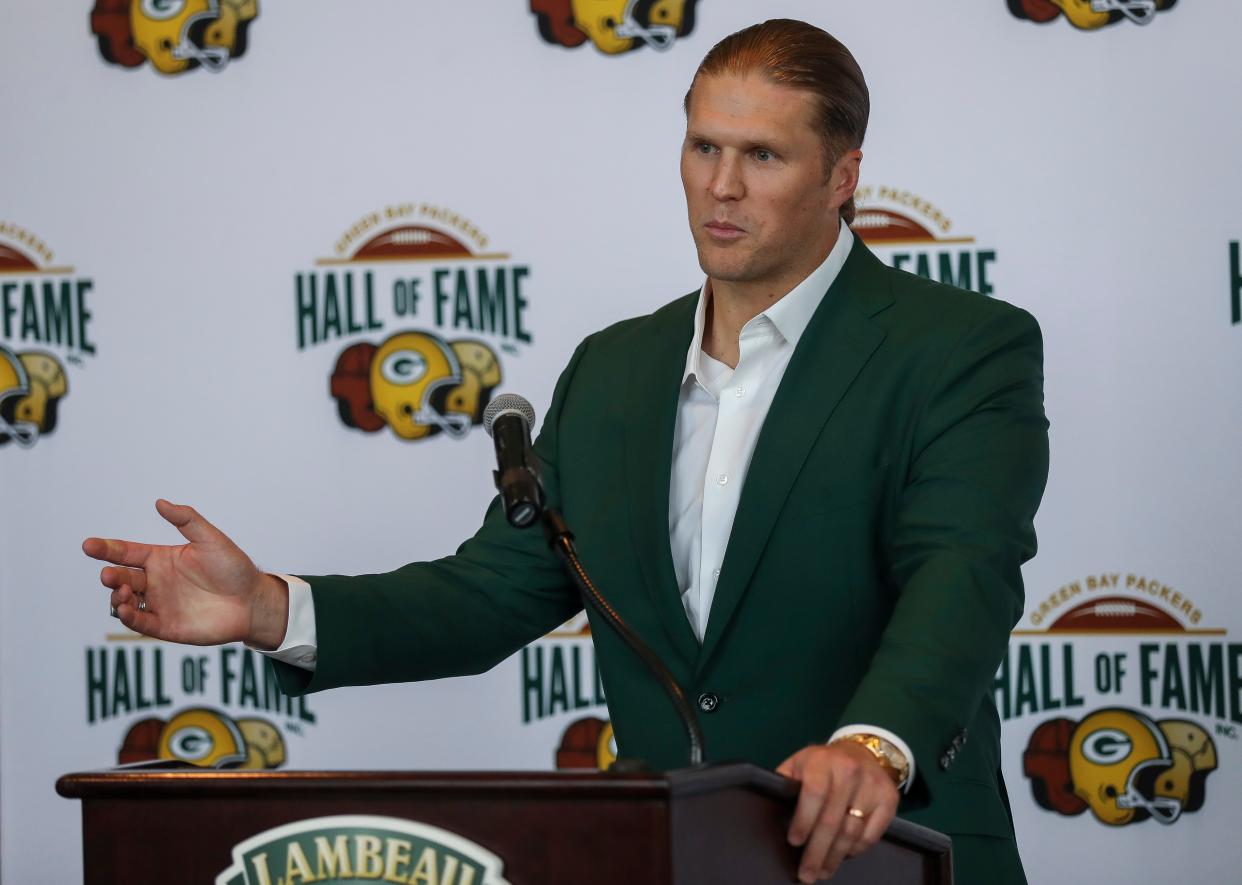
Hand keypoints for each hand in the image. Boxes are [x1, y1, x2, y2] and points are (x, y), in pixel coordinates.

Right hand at [83, 499, 287, 648]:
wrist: (253, 600)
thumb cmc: (234, 567)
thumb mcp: (211, 539)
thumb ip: (187, 520)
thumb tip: (160, 502)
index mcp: (161, 558)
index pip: (126, 552)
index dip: (106, 549)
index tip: (89, 545)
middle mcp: (155, 582)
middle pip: (121, 577)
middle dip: (110, 575)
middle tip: (108, 574)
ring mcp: (159, 604)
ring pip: (125, 602)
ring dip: (117, 597)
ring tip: (122, 591)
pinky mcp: (166, 626)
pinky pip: (140, 623)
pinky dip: (129, 618)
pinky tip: (126, 609)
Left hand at [776, 741, 899, 881]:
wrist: (861, 752)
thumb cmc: (822, 764)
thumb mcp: (799, 764)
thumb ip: (786, 784)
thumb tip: (772, 813)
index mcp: (822, 761)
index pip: (814, 794)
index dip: (804, 821)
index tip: (794, 842)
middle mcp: (849, 771)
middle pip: (832, 820)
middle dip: (817, 852)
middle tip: (806, 873)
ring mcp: (872, 785)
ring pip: (852, 831)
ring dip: (835, 857)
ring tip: (823, 871)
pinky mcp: (889, 798)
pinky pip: (871, 835)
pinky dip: (856, 850)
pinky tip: (843, 856)